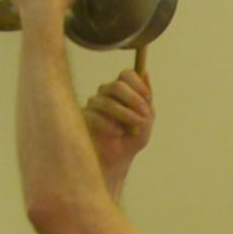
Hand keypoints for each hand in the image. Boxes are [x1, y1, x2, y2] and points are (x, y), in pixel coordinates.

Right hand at [83, 70, 153, 184]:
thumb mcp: (146, 120)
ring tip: (133, 129)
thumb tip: (146, 74)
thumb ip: (147, 100)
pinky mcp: (84, 118)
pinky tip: (118, 133)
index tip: (148, 100)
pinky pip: (93, 116)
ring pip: (106, 101)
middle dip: (134, 100)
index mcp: (122, 91)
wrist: (118, 160)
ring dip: (124, 114)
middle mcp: (106, 94)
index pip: (127, 75)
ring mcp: (93, 105)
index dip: (139, 85)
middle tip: (144, 115)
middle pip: (117, 85)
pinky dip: (108, 125)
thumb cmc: (132, 139)